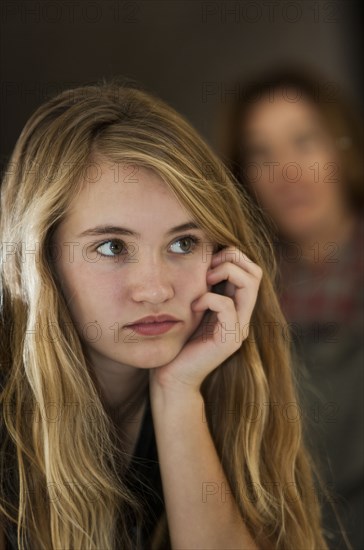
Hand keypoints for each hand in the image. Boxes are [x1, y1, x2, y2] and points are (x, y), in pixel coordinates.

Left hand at [149, 246, 262, 397]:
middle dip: (232, 259)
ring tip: (205, 280)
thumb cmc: (178, 340)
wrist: (172, 376)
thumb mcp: (193, 307)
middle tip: (208, 267)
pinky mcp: (229, 340)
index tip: (208, 261)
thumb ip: (203, 289)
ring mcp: (239, 328)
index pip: (251, 270)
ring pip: (249, 285)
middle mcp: (243, 316)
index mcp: (236, 307)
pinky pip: (227, 306)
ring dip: (225, 272)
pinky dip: (209, 298)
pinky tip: (193, 306)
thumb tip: (202, 259)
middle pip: (256, 273)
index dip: (232, 256)